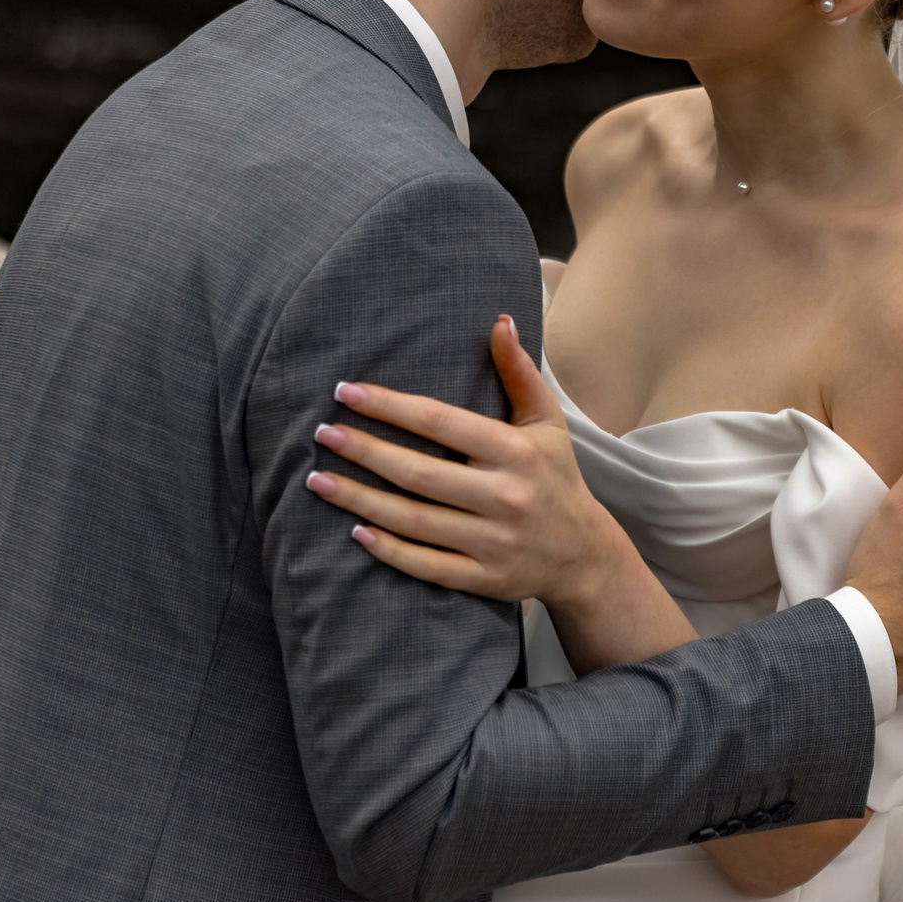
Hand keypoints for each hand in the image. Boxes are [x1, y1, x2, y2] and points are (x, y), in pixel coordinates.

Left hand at [307, 317, 631, 609]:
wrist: (584, 555)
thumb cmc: (556, 476)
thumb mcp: (546, 421)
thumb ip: (519, 371)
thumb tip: (499, 321)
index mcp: (517, 452)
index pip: (440, 422)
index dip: (389, 406)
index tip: (346, 391)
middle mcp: (505, 497)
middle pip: (418, 473)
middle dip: (364, 451)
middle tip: (323, 433)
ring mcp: (493, 543)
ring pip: (413, 521)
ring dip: (360, 500)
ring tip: (318, 479)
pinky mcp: (484, 580)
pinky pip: (426, 566)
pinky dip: (388, 550)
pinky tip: (355, 531)